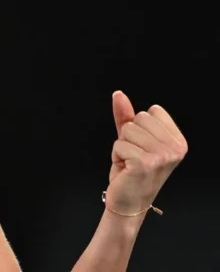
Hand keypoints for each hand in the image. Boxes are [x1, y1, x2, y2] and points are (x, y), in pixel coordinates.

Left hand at [105, 91, 187, 214]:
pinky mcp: (145, 163)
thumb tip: (118, 94)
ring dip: (122, 146)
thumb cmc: (131, 169)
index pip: (152, 111)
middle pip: (139, 119)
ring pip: (127, 130)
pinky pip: (119, 144)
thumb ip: (126, 115)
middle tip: (134, 156)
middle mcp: (175, 149)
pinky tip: (126, 169)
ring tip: (130, 162)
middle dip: (129, 136)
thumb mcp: (131, 139)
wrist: (128, 201)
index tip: (143, 146)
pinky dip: (116, 155)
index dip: (139, 126)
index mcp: (178, 141)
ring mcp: (162, 156)